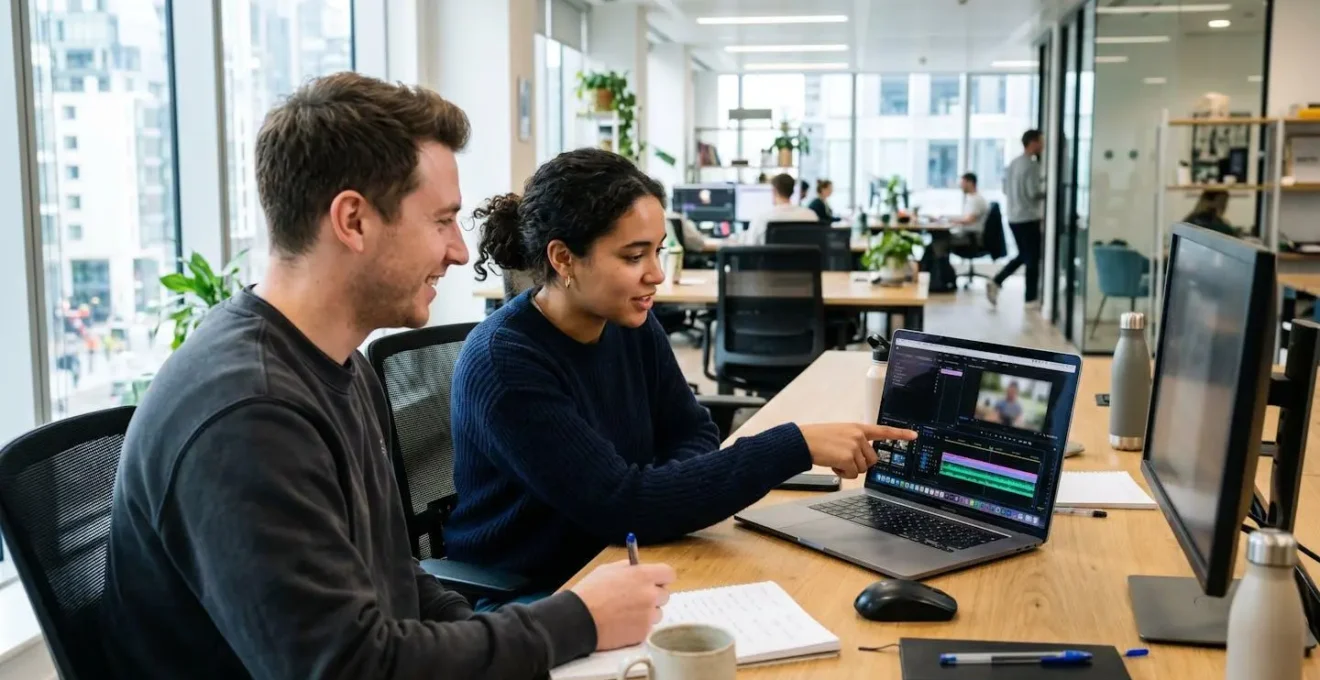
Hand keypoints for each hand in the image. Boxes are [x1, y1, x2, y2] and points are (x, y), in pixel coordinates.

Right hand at [571, 560, 676, 650]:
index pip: (668, 574)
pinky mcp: (643, 633)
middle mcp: (650, 595)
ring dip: (647, 612)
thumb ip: (629, 568)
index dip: (661, 578)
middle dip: (653, 596)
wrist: (578, 619)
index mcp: (643, 575)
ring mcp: (648, 615)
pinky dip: (638, 626)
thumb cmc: (590, 593)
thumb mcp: (608, 570)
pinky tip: (622, 623)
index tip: (655, 581)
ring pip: (657, 613)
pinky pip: (647, 627)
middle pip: (665, 594)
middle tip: (637, 598)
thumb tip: (639, 568)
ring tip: (626, 613)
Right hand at [798, 423, 917, 478]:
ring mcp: (854, 446)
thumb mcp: (840, 434)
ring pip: (862, 468)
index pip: (883, 430)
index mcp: (857, 428)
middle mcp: (858, 436)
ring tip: (835, 460)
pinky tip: (833, 465)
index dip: (900, 434)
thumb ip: (855, 441)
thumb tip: (864, 459)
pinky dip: (844, 474)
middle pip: (872, 459)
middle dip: (860, 464)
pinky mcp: (848, 457)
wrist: (803, 441)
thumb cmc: (818, 438)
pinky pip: (853, 474)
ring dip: (850, 469)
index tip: (914, 435)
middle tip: (844, 459)